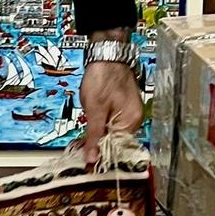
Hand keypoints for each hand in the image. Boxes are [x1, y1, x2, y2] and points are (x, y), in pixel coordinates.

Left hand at [81, 49, 143, 168]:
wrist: (106, 53)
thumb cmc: (102, 76)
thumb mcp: (94, 110)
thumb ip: (93, 135)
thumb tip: (92, 158)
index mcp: (130, 121)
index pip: (117, 148)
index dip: (101, 154)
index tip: (86, 162)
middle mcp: (134, 119)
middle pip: (115, 142)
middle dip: (98, 145)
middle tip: (81, 149)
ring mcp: (129, 112)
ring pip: (112, 132)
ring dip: (99, 135)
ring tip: (84, 137)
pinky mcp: (123, 107)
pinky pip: (112, 123)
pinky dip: (101, 125)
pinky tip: (91, 124)